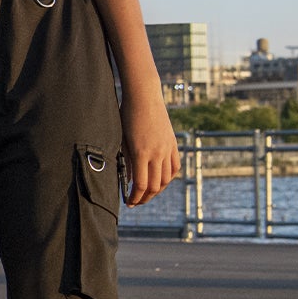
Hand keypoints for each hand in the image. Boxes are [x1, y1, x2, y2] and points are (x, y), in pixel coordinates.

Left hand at [119, 88, 180, 206]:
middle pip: (155, 186)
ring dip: (157, 190)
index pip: (141, 185)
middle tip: (136, 202)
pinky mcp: (173, 143)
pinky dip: (169, 177)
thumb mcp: (123, 140)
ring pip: (167, 179)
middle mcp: (157, 153)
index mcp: (141, 153)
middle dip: (145, 198)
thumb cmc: (127, 116)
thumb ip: (127, 162)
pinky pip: (175, 166)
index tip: (128, 202)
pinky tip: (161, 181)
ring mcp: (167, 148)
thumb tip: (130, 181)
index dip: (135, 197)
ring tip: (147, 193)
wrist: (144, 96)